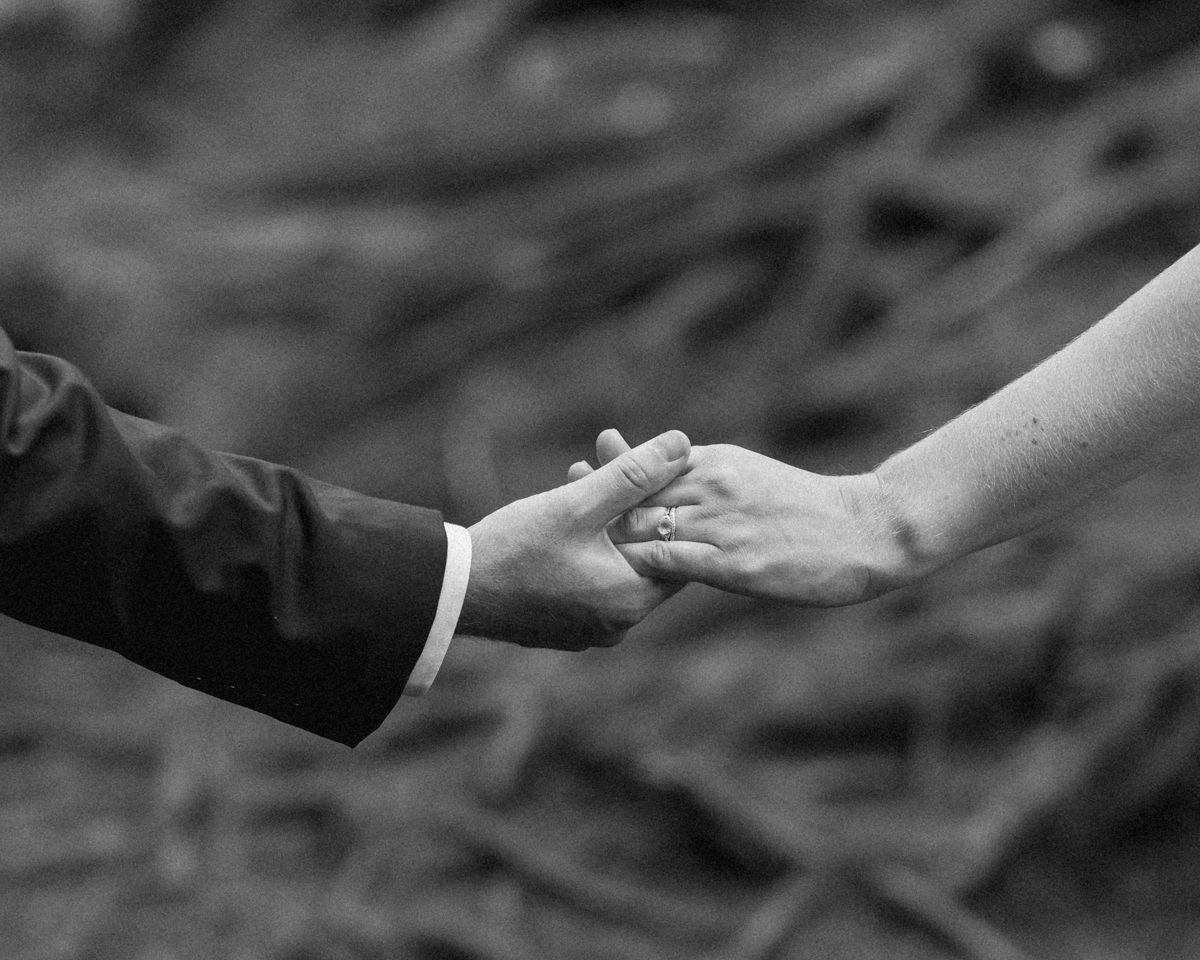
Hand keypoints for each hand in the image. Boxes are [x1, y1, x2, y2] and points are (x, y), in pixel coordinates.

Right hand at [458, 430, 690, 649]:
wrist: (451, 591)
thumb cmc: (514, 548)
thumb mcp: (578, 503)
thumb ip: (633, 473)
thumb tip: (682, 443)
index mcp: (631, 601)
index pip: (676, 549)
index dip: (663, 500)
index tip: (649, 466)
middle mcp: (617, 625)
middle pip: (641, 553)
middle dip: (627, 503)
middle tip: (608, 457)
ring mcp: (589, 631)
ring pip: (611, 564)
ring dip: (601, 521)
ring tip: (578, 474)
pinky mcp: (563, 627)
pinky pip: (588, 581)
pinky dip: (583, 548)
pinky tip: (561, 512)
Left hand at [569, 431, 913, 605]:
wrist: (865, 531)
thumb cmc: (810, 510)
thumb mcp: (752, 479)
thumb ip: (708, 480)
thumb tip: (671, 484)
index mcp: (715, 462)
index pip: (648, 465)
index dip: (609, 472)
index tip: (576, 473)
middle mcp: (712, 486)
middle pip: (636, 492)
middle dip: (596, 501)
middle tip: (557, 508)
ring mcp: (722, 524)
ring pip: (647, 527)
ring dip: (608, 540)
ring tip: (572, 553)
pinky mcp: (735, 563)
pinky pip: (674, 562)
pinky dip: (640, 568)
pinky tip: (614, 581)